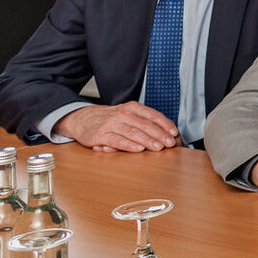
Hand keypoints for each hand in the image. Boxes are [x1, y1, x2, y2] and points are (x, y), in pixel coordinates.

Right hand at [55, 101, 178, 151]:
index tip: (174, 133)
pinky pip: (117, 140)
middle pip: (145, 124)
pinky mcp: (101, 135)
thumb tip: (166, 132)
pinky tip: (138, 149)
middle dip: (160, 134)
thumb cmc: (110, 119)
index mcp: (132, 107)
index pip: (153, 115)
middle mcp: (123, 114)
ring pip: (133, 132)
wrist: (83, 119)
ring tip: (158, 147)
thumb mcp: (128, 114)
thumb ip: (144, 121)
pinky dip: (129, 145)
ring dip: (148, 141)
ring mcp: (111, 124)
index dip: (165, 124)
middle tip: (170, 143)